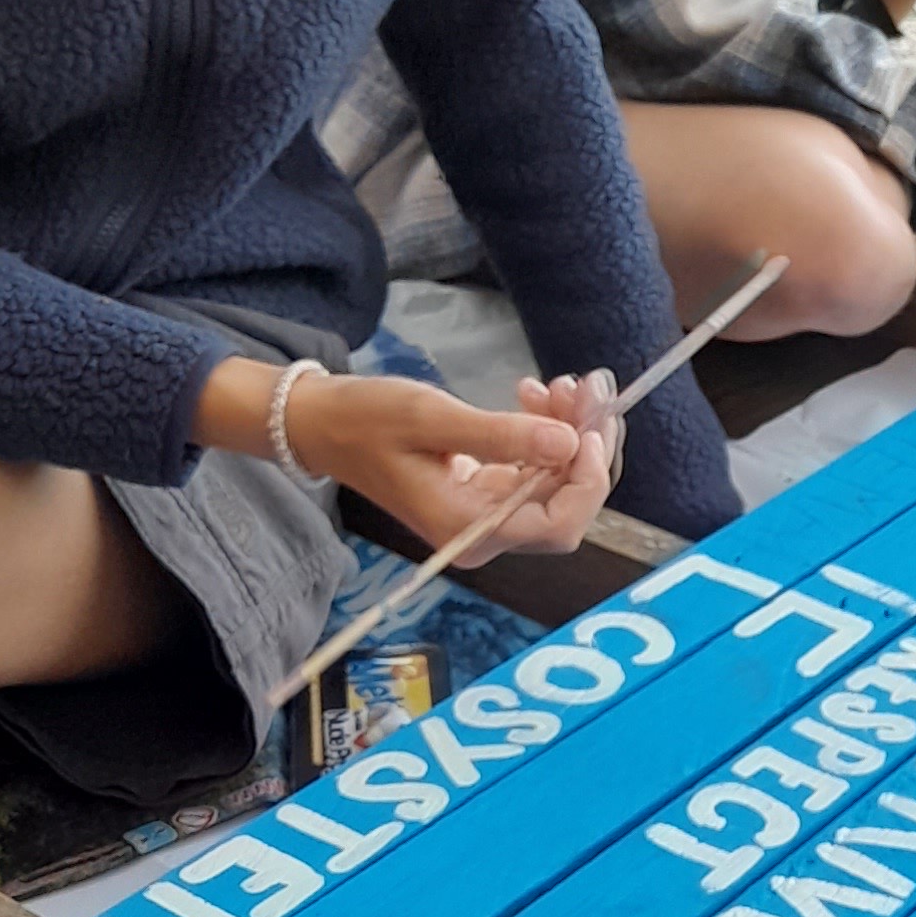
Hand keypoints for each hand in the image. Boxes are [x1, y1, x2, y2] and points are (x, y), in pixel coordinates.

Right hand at [194, 362, 620, 563]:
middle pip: (566, 503)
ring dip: (569, 429)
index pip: (559, 525)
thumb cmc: (367, 421)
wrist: (325, 424)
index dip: (588, 478)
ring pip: (556, 480)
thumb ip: (501, 436)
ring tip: (557, 383)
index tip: (591, 425)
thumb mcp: (433, 419)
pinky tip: (533, 394)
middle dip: (585, 444)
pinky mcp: (485, 490)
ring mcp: (486, 513)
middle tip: (586, 386)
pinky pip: (535, 467)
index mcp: (469, 529)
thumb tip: (568, 444)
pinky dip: (546, 430)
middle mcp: (484, 533)